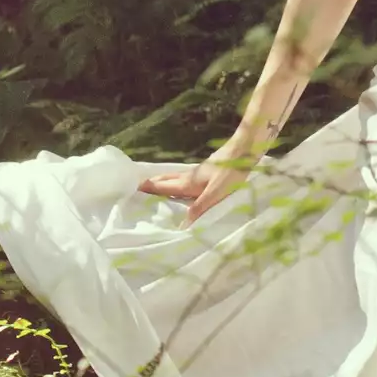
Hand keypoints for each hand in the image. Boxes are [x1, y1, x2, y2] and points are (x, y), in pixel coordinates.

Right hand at [137, 136, 264, 225]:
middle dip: (151, 184)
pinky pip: (184, 177)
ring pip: (174, 177)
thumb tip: (181, 225)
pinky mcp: (206, 170)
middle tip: (137, 188)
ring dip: (162, 181)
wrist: (244, 151)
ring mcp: (198, 172)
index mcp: (188, 183)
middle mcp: (189, 176)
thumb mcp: (216, 193)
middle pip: (165, 180)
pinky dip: (175, 181)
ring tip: (153, 185)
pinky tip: (181, 183)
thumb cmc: (231, 173)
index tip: (132, 190)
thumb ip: (199, 208)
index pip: (163, 186)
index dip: (149, 189)